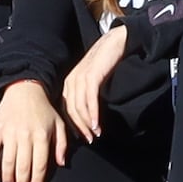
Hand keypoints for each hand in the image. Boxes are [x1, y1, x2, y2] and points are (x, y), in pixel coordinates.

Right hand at [0, 82, 62, 181]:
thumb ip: (62, 144)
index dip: (37, 181)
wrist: (24, 90)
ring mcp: (10, 133)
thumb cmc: (44, 110)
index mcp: (42, 136)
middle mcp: (26, 136)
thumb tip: (61, 164)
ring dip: (8, 177)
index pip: (40, 164)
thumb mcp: (59, 124)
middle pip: (23, 166)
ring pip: (8, 160)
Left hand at [63, 24, 129, 142]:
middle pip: (71, 110)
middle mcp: (71, 81)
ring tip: (95, 134)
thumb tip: (88, 113)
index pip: (66, 109)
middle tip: (89, 140)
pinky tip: (98, 124)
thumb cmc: (106, 61)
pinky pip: (90, 100)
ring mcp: (80, 78)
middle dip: (80, 128)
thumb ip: (87, 92)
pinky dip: (93, 114)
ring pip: (80, 107)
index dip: (73, 125)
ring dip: (87, 124)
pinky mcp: (92, 76)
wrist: (116, 41)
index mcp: (69, 83)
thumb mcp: (92, 78)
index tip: (82, 136)